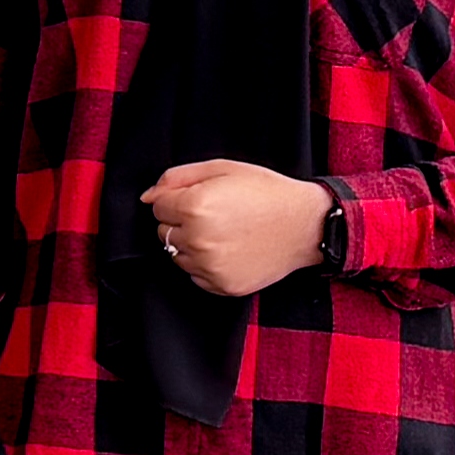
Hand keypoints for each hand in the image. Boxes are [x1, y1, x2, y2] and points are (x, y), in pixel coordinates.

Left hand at [141, 158, 335, 296]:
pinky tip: (229, 250)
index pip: (157, 207)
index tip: (198, 198)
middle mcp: (199, 239)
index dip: (176, 199)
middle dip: (181, 222)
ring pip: (177, 255)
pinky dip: (205, 264)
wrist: (306, 225)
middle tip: (214, 215)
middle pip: (164, 232)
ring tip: (223, 232)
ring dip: (191, 244)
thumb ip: (177, 178)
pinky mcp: (223, 286)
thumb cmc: (267, 194)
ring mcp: (211, 266)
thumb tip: (149, 196)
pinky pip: (195, 275)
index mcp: (195, 207)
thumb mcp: (222, 169)